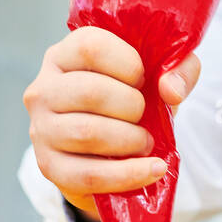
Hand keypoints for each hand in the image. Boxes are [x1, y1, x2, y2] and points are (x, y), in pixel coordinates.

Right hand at [22, 26, 200, 221]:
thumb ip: (180, 69)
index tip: (143, 79)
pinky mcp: (49, 167)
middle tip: (145, 116)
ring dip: (130, 140)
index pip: (91, 47)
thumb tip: (171, 90)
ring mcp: (41, 129)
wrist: (113, 148)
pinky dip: (128, 174)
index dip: (128, 64)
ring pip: (88, 133)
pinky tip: (153, 170)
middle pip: (91, 91)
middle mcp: (43, 89)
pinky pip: (89, 174)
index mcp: (64, 55)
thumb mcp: (161, 76)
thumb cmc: (133, 99)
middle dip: (132, 107)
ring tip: (146, 142)